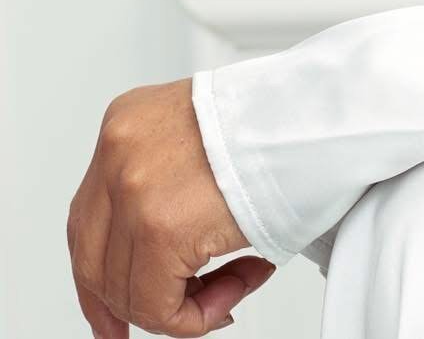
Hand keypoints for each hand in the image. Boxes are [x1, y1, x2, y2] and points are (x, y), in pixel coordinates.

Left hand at [68, 78, 274, 335]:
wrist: (333, 109)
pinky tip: (238, 283)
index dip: (99, 275)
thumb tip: (159, 250)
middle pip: (94, 260)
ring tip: (237, 282)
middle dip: (129, 303)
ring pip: (128, 290)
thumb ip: (169, 180)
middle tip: (172, 317)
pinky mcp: (160, 227)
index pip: (87, 218)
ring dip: (184, 303)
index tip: (110, 312)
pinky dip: (195, 315)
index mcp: (128, 122)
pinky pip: (158, 305)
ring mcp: (133, 188)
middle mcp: (120, 151)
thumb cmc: (291, 120)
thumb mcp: (204, 134)